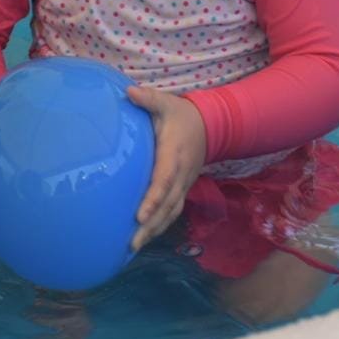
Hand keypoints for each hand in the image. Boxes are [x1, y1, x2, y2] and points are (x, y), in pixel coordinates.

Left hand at [127, 86, 205, 251]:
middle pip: (168, 205)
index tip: (139, 216)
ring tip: (134, 247)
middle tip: (132, 243)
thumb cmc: (181, 115)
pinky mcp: (182, 189)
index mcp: (174, 154)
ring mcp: (184, 184)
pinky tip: (144, 238)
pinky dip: (160, 226)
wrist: (210, 125)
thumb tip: (127, 92)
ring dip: (154, 230)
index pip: (164, 180)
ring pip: (171, 212)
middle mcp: (181, 174)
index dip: (153, 199)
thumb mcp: (166, 103)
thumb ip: (148, 99)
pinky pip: (172, 211)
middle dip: (151, 225)